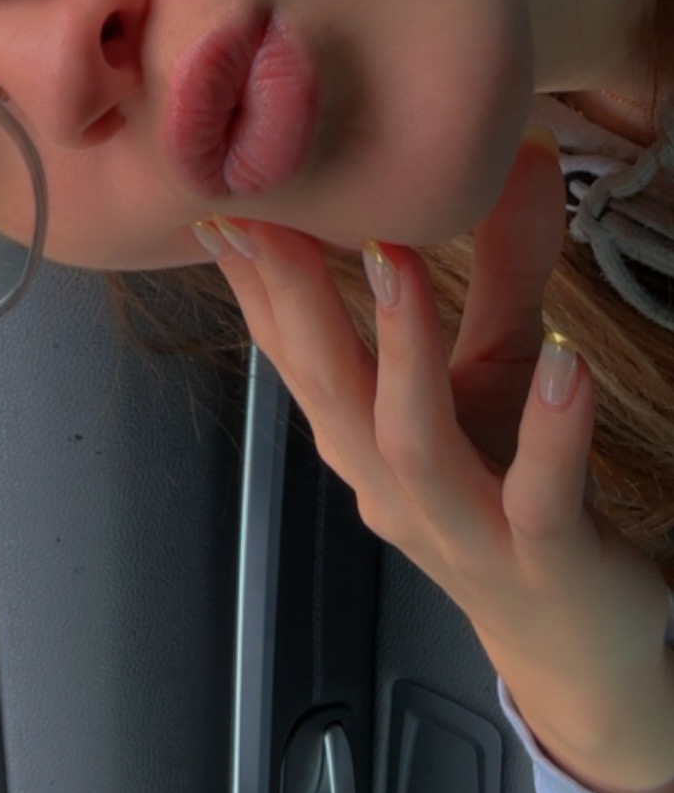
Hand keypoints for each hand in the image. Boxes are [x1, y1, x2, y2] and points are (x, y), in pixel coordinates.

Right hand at [209, 133, 673, 792]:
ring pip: (410, 438)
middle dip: (292, 296)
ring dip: (400, 345)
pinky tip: (568, 362)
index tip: (218, 202)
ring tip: (394, 260)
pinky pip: (538, 492)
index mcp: (361, 440)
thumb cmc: (516, 493)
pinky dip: (552, 429)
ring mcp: (461, 528)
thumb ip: (505, 264)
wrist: (574, 640)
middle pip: (327, 387)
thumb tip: (528, 151)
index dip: (252, 281)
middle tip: (271, 212)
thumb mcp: (502, 367)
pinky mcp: (541, 556)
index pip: (292, 352)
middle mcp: (390, 485)